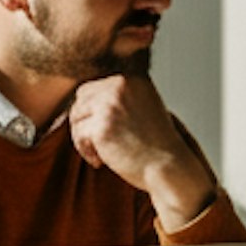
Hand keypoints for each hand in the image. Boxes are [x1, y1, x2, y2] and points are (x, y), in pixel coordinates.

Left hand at [68, 75, 215, 223]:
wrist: (169, 166)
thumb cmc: (157, 144)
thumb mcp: (143, 108)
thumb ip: (120, 98)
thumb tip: (82, 100)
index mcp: (133, 79)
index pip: (92, 89)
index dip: (92, 112)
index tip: (104, 132)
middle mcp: (121, 86)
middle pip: (80, 100)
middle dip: (85, 123)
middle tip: (97, 145)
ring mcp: (110, 105)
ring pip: (76, 117)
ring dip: (83, 137)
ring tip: (100, 154)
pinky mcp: (101, 125)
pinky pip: (79, 135)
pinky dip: (86, 151)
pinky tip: (100, 161)